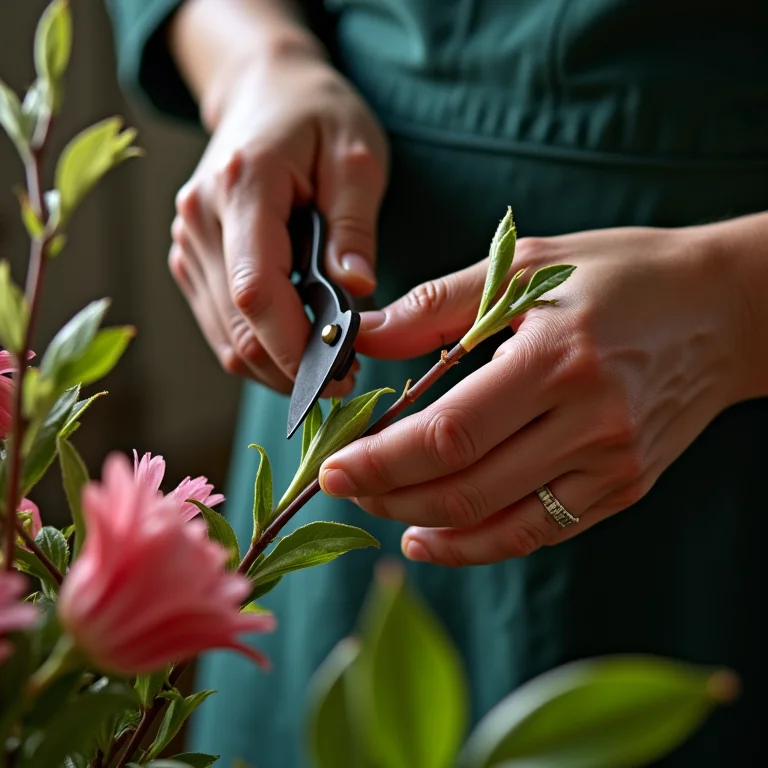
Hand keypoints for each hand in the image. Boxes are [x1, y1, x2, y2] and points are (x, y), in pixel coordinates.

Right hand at [168, 46, 387, 393]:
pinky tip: (298, 343)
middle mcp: (200, 218)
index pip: (256, 290)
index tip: (340, 375)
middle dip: (292, 368)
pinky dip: (261, 348)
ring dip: (277, 366)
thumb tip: (356, 290)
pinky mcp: (191, 262)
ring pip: (226, 338)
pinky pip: (221, 327)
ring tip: (328, 362)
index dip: (294, 347)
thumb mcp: (357, 157)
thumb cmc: (318, 117)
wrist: (265, 92)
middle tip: (347, 378)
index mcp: (243, 184)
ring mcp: (189, 243)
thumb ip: (354, 226)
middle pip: (238, 326)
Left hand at [319, 226, 747, 564]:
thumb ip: (439, 306)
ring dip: (428, 524)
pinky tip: (437, 534)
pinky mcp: (625, 486)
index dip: (382, 459)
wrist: (723, 310)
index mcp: (556, 359)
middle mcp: (589, 422)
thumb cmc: (623, 276)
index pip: (449, 433)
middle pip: (466, 486)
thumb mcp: (529, 267)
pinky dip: (481, 542)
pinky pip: (540, 530)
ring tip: (381, 511)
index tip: (334, 465)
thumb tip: (364, 336)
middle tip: (344, 485)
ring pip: (500, 522)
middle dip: (391, 494)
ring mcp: (613, 464)